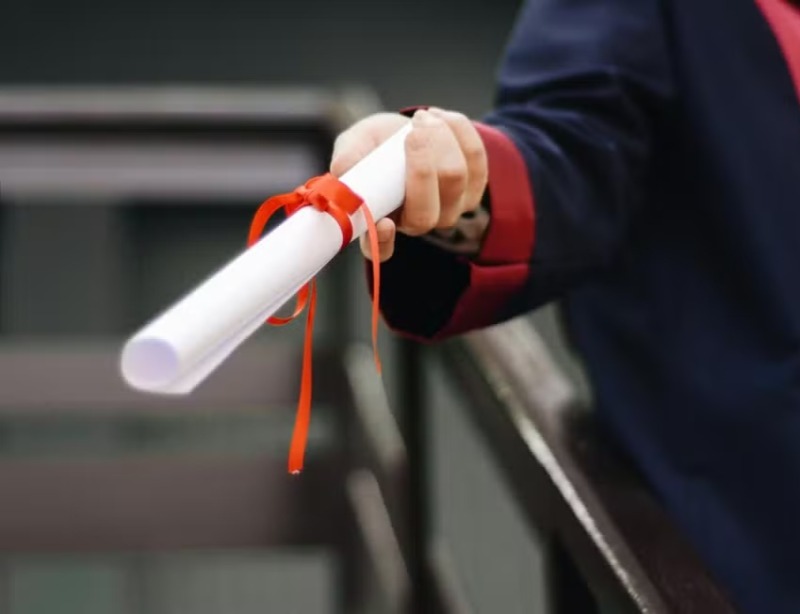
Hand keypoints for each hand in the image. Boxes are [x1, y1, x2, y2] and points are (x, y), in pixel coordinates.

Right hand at [330, 108, 487, 261]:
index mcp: (381, 222)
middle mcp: (416, 223)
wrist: (408, 130)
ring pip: (455, 177)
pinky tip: (439, 117)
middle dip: (422, 167)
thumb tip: (342, 170)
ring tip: (421, 118)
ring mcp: (449, 210)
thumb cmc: (376, 144)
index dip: (384, 241)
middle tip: (412, 132)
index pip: (380, 249)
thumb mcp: (355, 144)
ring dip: (440, 138)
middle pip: (426, 213)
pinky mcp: (474, 188)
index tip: (384, 223)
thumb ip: (348, 157)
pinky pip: (476, 158)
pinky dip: (458, 130)